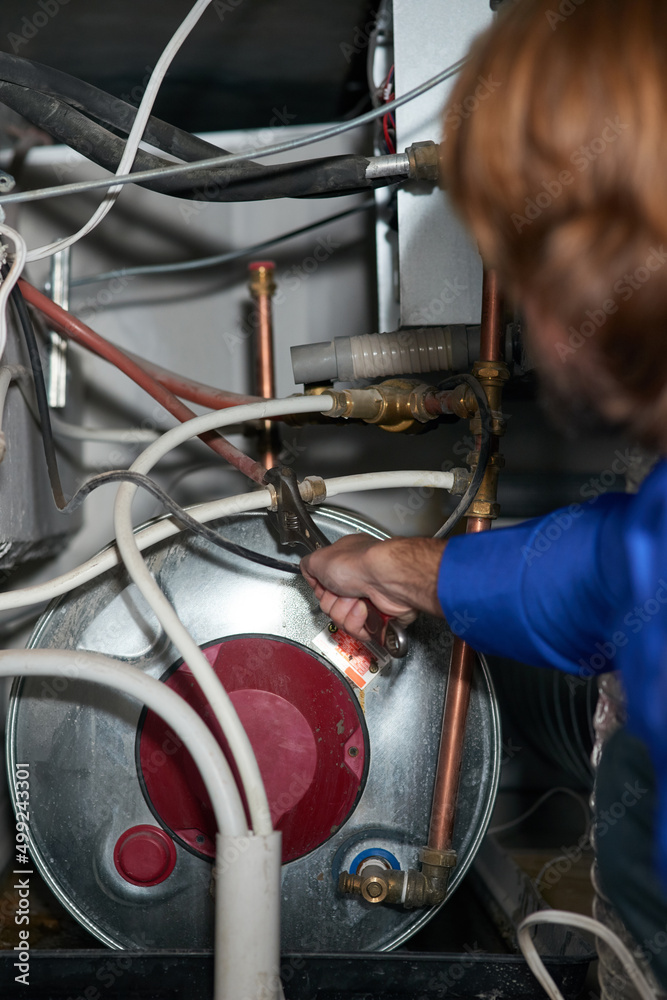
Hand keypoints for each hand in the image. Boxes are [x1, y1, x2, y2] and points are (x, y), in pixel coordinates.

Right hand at [301, 534, 424, 642]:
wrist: (386, 577)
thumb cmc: (360, 563)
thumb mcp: (319, 557)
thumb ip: (307, 565)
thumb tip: (308, 573)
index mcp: (345, 564)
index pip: (322, 587)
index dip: (321, 590)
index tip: (324, 586)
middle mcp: (358, 580)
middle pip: (330, 607)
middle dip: (333, 603)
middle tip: (342, 591)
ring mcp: (369, 600)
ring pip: (342, 621)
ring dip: (346, 612)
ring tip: (357, 599)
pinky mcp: (379, 618)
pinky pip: (358, 632)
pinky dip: (359, 622)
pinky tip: (366, 610)